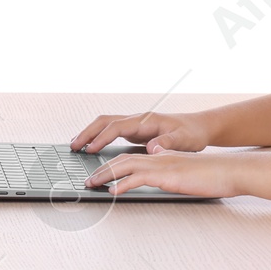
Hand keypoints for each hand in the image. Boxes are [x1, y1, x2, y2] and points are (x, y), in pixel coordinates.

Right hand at [70, 109, 215, 154]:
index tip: (90, 149)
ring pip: (106, 124)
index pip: (117, 127)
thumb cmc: (192, 134)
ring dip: (89, 133)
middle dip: (87, 133)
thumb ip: (167, 144)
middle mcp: (137, 120)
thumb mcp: (184, 141)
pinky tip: (91, 146)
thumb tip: (151, 147)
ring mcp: (135, 125)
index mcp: (146, 121)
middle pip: (105, 121)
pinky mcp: (135, 131)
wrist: (198, 128)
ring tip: (75, 145)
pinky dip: (98, 137)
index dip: (102, 138)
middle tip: (73, 146)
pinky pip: (111, 131)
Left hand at [84, 145, 240, 198]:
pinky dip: (122, 184)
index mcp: (162, 157)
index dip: (113, 165)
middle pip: (122, 159)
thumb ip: (171, 176)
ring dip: (105, 175)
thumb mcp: (186, 175)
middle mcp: (158, 157)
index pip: (131, 158)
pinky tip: (113, 192)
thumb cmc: (212, 176)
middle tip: (88, 180)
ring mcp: (161, 165)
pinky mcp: (166, 175)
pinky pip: (138, 178)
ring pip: (125, 166)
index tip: (100, 175)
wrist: (229, 171)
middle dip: (102, 169)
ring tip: (92, 184)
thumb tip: (161, 181)